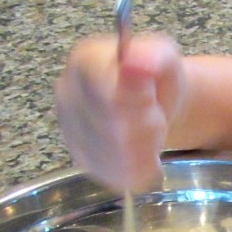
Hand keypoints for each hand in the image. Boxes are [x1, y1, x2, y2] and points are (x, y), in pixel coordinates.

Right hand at [54, 34, 184, 191]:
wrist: (153, 103)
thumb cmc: (155, 78)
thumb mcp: (163, 57)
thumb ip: (152, 56)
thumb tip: (137, 62)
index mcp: (85, 62)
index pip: (105, 93)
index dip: (138, 103)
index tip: (152, 99)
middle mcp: (68, 95)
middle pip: (111, 129)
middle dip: (146, 127)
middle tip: (156, 116)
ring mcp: (71, 131)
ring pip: (114, 157)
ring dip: (145, 149)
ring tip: (151, 132)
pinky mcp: (83, 160)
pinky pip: (116, 176)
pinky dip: (140, 168)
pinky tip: (145, 152)